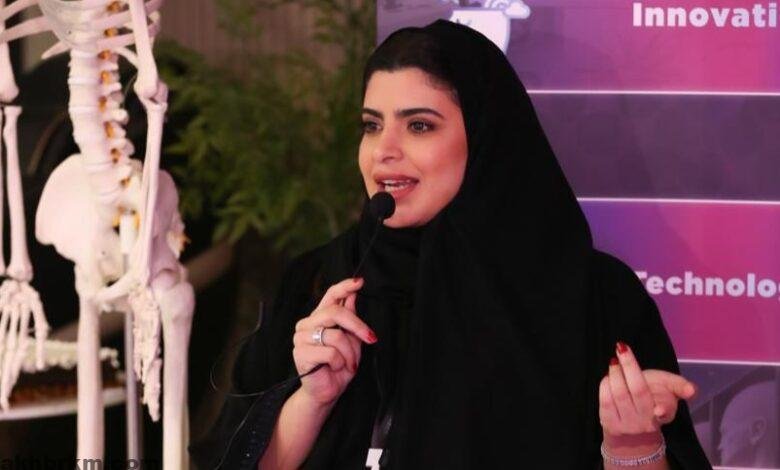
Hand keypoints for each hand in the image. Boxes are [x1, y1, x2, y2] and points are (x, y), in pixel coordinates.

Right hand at [292, 278, 376, 405]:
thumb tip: (353, 296)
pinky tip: (335, 368)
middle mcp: (307, 324)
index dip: (344, 287)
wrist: (326, 392)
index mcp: (319, 318)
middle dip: (358, 326)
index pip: (330, 295)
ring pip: (336, 335)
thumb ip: (350, 318)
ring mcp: (301, 338)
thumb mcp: (351, 341)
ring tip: (348, 363)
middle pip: (335, 312)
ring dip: (350, 352)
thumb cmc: (338, 367)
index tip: (359, 282)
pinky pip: (330, 352)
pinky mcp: (300, 353)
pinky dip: (340, 362)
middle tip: (371, 338)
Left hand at [599, 341, 696, 455]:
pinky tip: (608, 377)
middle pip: (638, 392)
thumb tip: (692, 390)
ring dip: (615, 373)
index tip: (659, 410)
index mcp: (665, 411)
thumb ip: (679, 385)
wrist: (632, 424)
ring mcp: (628, 425)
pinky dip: (606, 384)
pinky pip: (605, 400)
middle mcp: (647, 422)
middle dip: (629, 367)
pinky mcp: (610, 425)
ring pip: (620, 395)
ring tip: (614, 362)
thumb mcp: (668, 387)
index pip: (666, 408)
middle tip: (622, 349)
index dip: (663, 409)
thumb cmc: (653, 397)